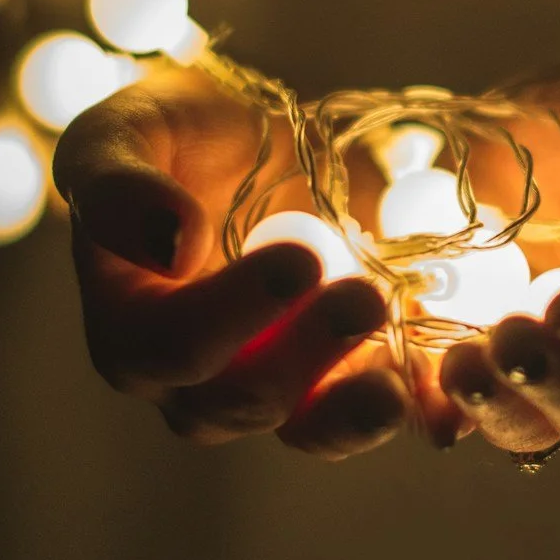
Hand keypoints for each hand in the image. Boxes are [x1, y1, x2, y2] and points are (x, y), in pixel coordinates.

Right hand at [52, 65, 419, 459]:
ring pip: (302, 430)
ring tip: (397, 385)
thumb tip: (169, 245)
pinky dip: (409, 414)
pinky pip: (370, 417)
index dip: (229, 317)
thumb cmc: (177, 135)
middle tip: (365, 296)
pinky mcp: (337, 384)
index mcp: (128, 324)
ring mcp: (269, 388)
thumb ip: (117, 184)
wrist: (260, 143)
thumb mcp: (127, 130)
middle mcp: (190, 378)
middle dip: (302, 356)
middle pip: (234, 402)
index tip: (299, 260)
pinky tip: (442, 403)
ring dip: (352, 411)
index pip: (164, 349)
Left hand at [439, 61, 559, 453]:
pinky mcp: (474, 358)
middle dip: (558, 389)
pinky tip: (408, 385)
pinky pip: (455, 409)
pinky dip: (433, 408)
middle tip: (512, 341)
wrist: (536, 116)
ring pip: (530, 426)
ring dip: (496, 409)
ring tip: (458, 365)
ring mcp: (544, 368)